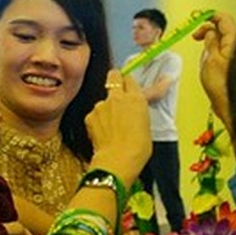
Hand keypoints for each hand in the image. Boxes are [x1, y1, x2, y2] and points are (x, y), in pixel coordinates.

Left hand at [86, 69, 151, 185]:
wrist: (119, 158)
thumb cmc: (138, 146)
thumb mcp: (146, 123)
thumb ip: (139, 108)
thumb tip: (136, 105)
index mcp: (136, 98)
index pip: (130, 79)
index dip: (129, 83)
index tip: (129, 87)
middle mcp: (117, 97)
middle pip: (114, 76)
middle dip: (115, 79)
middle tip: (117, 91)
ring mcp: (101, 105)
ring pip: (103, 100)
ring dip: (106, 108)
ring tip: (112, 127)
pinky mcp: (90, 115)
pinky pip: (94, 114)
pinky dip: (98, 121)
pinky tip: (104, 133)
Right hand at [193, 12, 235, 130]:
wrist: (228, 103)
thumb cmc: (221, 85)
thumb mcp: (210, 59)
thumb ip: (210, 41)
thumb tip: (209, 31)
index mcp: (233, 41)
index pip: (224, 18)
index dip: (209, 15)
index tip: (197, 17)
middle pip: (223, 27)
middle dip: (207, 28)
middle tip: (195, 35)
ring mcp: (233, 54)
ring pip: (221, 38)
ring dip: (209, 39)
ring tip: (199, 47)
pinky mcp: (230, 62)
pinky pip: (221, 48)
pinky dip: (212, 48)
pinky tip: (205, 55)